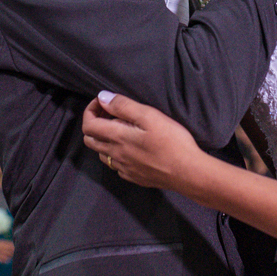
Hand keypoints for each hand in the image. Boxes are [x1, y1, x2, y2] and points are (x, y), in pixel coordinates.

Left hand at [81, 91, 204, 190]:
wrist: (188, 173)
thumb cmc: (172, 142)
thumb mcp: (149, 116)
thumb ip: (123, 106)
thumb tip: (103, 98)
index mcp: (117, 138)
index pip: (88, 125)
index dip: (90, 110)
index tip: (103, 102)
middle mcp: (116, 155)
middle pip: (90, 140)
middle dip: (94, 123)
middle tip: (109, 114)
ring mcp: (124, 168)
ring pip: (102, 154)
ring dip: (104, 139)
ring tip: (121, 129)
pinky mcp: (134, 177)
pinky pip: (116, 165)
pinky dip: (116, 154)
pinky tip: (131, 148)